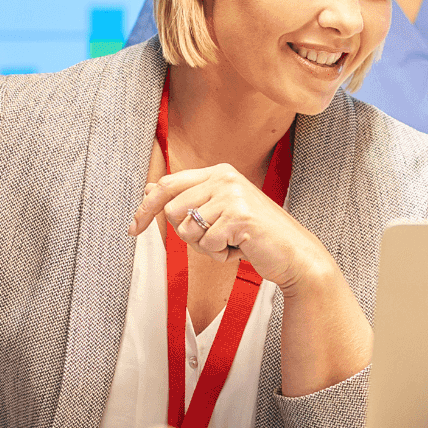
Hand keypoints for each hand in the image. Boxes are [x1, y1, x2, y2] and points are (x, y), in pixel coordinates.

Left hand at [134, 163, 334, 292]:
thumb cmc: (256, 236)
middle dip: (188, 234)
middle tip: (215, 239)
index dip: (146, 208)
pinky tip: (240, 249)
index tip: (133, 227)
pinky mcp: (238, 216)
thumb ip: (188, 200)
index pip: (168, 185)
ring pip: (187, 229)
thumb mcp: (219, 214)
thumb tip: (150, 189)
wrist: (294, 254)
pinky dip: (220, 255)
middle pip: (172, 210)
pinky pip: (207, 244)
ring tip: (231, 243)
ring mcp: (233, 195)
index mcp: (219, 172)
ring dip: (205, 246)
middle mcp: (225, 177)